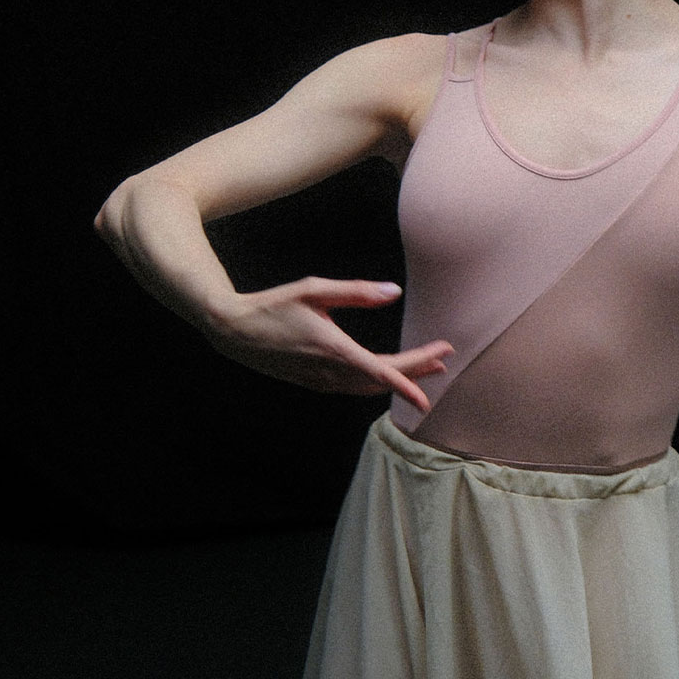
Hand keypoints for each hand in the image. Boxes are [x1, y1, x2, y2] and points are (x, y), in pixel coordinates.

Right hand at [206, 277, 452, 409]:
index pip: (382, 370)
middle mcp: (329, 371)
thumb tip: (394, 292)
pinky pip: (354, 389)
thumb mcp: (314, 289)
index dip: (412, 376)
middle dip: (417, 371)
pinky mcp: (315, 383)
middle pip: (382, 380)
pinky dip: (378, 384)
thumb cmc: (273, 305)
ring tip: (429, 368)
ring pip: (369, 388)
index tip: (438, 369)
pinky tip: (390, 374)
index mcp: (333, 349)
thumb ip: (356, 292)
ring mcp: (321, 381)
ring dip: (400, 379)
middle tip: (444, 358)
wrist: (234, 331)